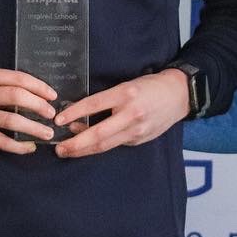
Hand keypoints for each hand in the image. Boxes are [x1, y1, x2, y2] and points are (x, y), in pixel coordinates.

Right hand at [0, 66, 57, 153]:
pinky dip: (18, 146)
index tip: (52, 95)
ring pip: (12, 119)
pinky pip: (2, 141)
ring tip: (47, 132)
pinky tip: (29, 147)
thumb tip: (32, 90)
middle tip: (51, 113)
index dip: (39, 86)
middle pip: (17, 96)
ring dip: (34, 127)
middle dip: (39, 105)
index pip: (17, 78)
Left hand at [52, 69, 188, 157]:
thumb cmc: (149, 86)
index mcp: (126, 93)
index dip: (74, 113)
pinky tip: (87, 147)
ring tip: (67, 152)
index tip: (58, 120)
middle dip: (76, 144)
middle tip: (59, 148)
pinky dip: (99, 147)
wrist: (178, 95)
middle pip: (99, 134)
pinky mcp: (140, 140)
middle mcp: (131, 113)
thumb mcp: (126, 85)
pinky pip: (116, 144)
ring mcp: (137, 130)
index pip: (94, 104)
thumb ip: (106, 101)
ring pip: (106, 145)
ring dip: (84, 150)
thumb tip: (80, 117)